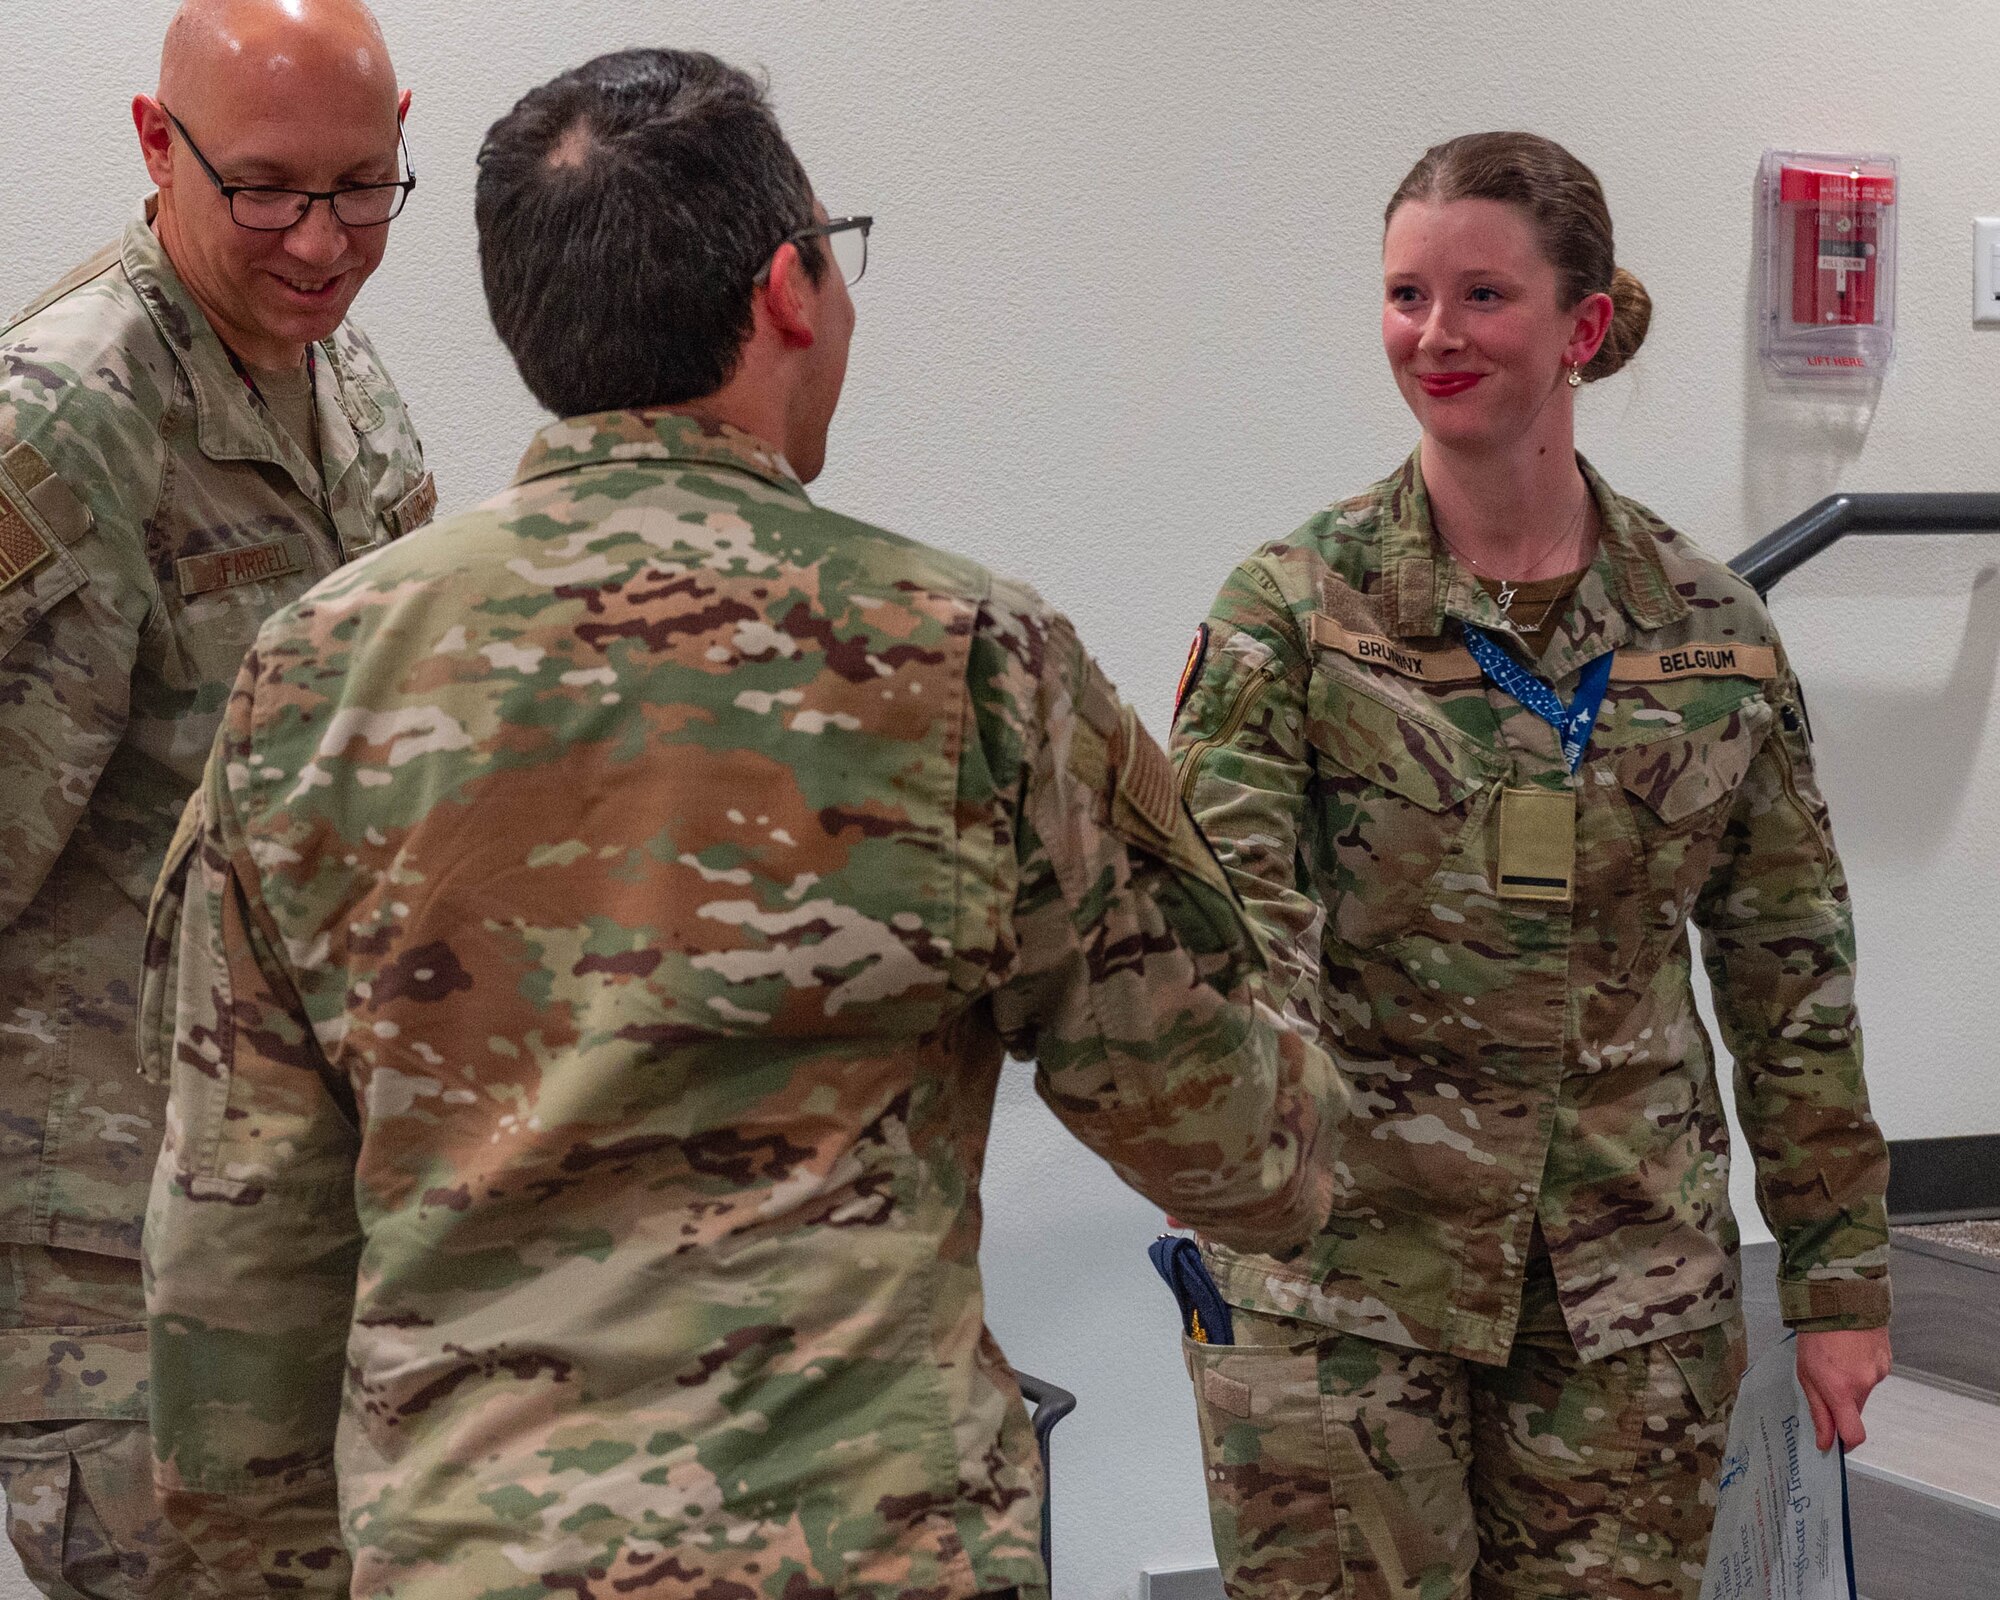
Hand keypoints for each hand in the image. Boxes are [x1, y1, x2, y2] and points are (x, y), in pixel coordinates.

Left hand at [1795, 1327, 1891, 1451]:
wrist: (1841, 1298)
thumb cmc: (1816, 1334)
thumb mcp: (1806, 1374)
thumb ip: (1818, 1410)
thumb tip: (1825, 1442)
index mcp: (1841, 1390)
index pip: (1853, 1434)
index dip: (1846, 1443)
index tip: (1835, 1443)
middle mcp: (1864, 1384)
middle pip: (1855, 1410)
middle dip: (1841, 1404)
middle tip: (1824, 1381)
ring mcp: (1879, 1372)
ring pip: (1864, 1391)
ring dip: (1851, 1383)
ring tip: (1836, 1358)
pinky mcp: (1887, 1360)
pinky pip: (1872, 1374)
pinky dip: (1861, 1368)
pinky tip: (1849, 1351)